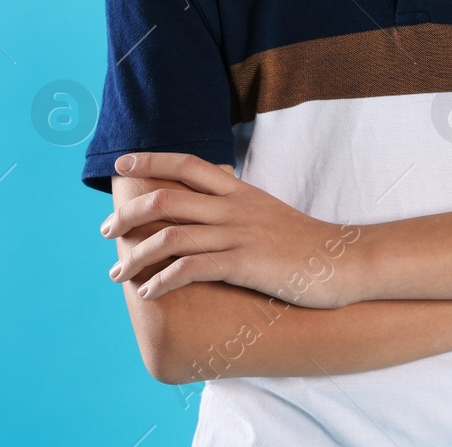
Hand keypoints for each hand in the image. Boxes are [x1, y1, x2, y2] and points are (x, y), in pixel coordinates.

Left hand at [100, 152, 360, 307]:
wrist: (344, 261)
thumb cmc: (306, 244)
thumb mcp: (269, 216)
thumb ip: (237, 211)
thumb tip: (206, 215)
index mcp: (241, 193)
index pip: (188, 165)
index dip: (151, 159)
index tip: (122, 164)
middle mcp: (235, 209)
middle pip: (167, 199)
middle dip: (127, 214)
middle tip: (107, 232)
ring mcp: (239, 236)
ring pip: (170, 236)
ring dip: (135, 255)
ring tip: (118, 273)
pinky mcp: (245, 264)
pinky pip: (190, 269)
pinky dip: (161, 280)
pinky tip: (148, 292)